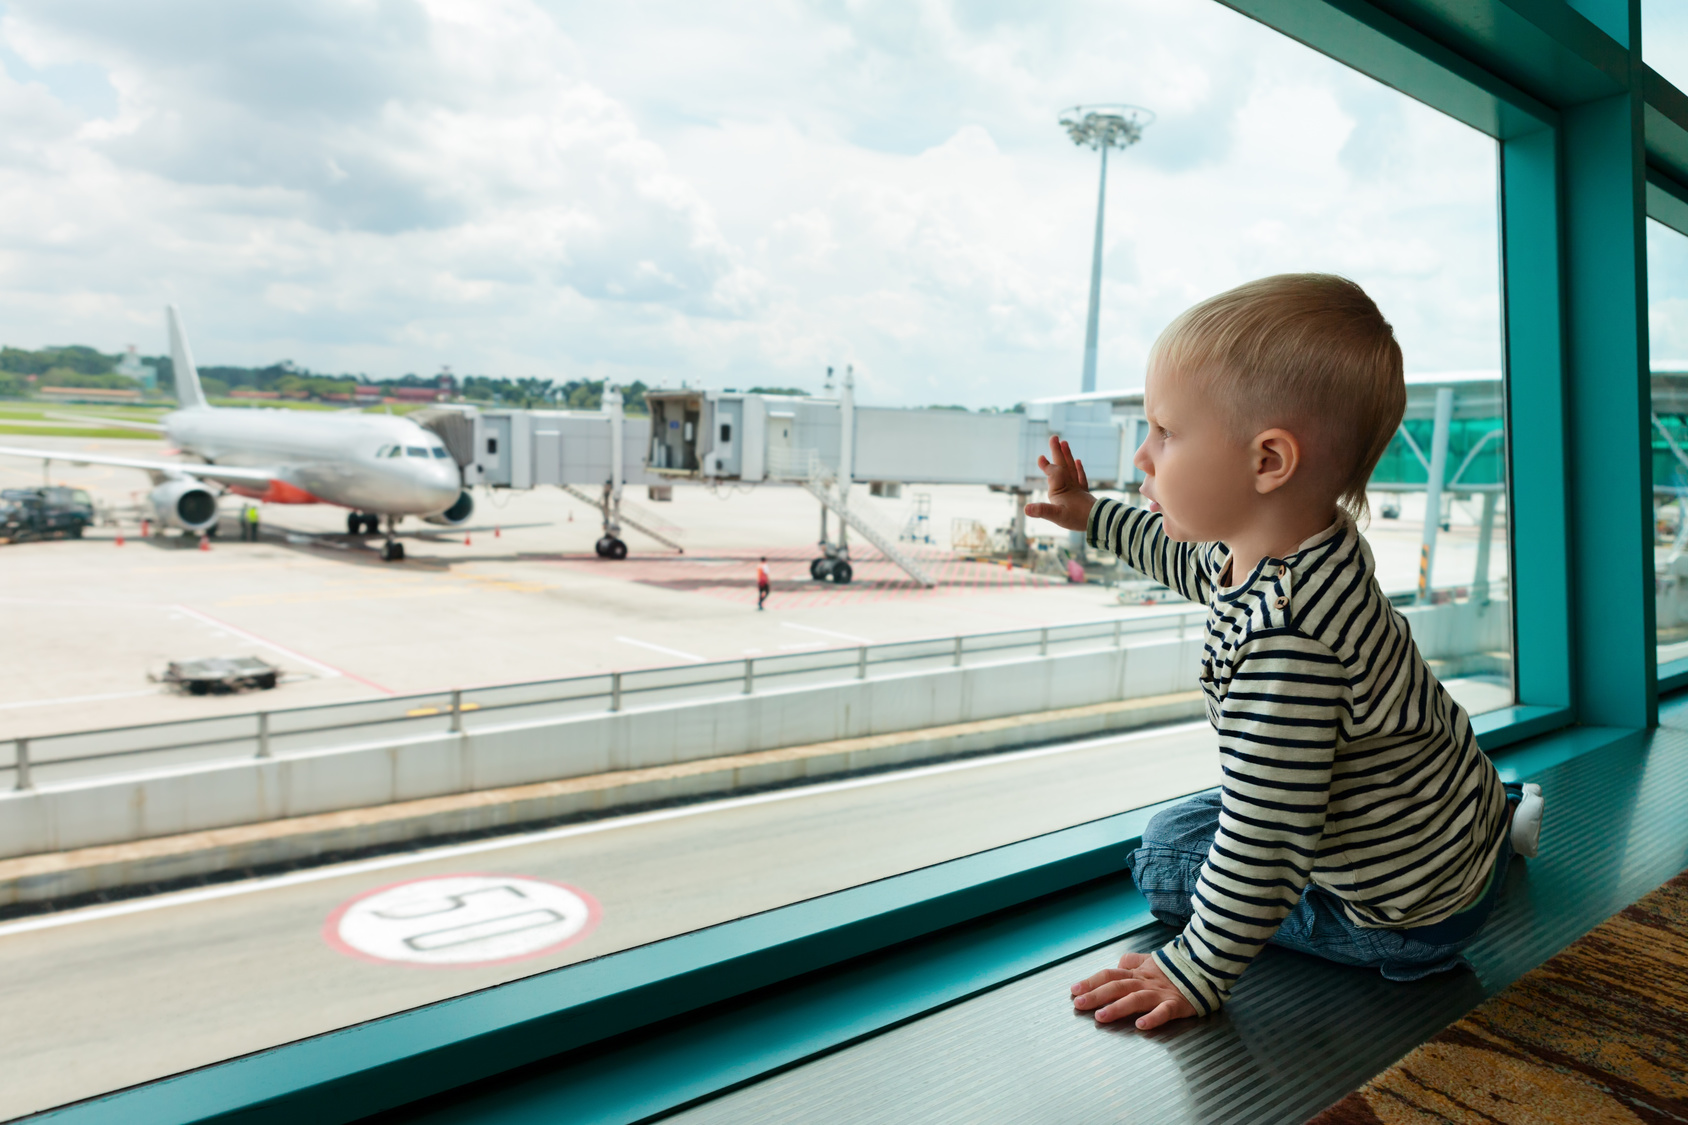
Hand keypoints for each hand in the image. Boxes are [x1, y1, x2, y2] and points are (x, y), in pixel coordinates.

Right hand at [1024, 434, 1094, 531]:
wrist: (1098, 521)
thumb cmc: (1077, 518)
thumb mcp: (1057, 516)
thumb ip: (1042, 510)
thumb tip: (1026, 508)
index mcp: (1060, 488)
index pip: (1052, 472)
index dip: (1046, 465)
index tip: (1041, 457)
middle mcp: (1069, 484)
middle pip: (1062, 464)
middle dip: (1057, 451)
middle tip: (1054, 437)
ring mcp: (1077, 487)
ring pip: (1071, 467)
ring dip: (1067, 455)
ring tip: (1065, 443)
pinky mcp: (1083, 492)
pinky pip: (1080, 476)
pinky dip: (1078, 468)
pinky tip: (1077, 461)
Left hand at [1070, 951, 1197, 1028]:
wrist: (1203, 967)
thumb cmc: (1173, 968)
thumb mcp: (1149, 961)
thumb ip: (1131, 962)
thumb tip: (1116, 964)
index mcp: (1136, 973)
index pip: (1109, 975)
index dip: (1091, 981)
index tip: (1074, 990)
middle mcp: (1144, 982)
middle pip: (1117, 986)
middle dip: (1096, 995)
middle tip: (1079, 1004)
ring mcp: (1159, 993)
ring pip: (1136, 999)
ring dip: (1117, 1007)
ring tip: (1101, 1016)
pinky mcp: (1176, 1004)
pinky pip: (1164, 1011)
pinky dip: (1153, 1018)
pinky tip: (1141, 1025)